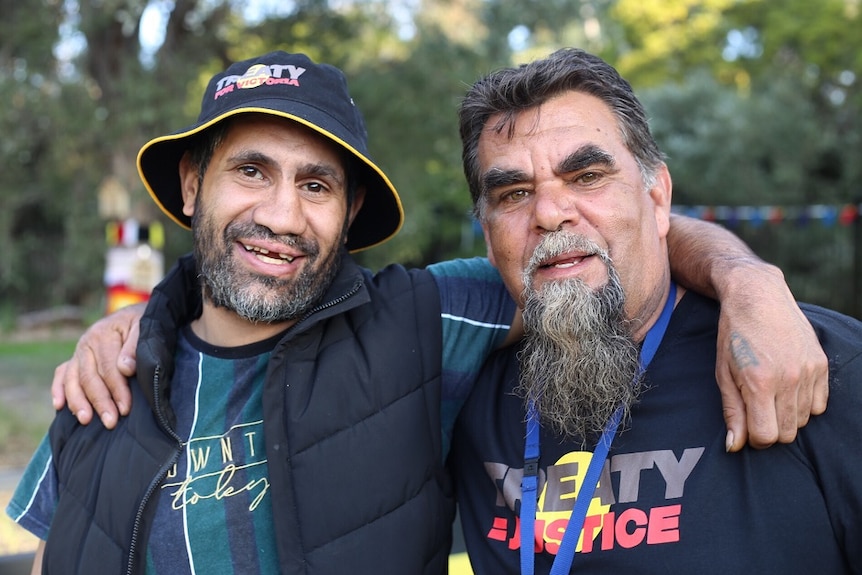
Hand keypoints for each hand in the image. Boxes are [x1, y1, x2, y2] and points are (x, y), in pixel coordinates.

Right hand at [50, 302, 144, 428]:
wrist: (135, 315)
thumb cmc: (144, 324)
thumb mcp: (145, 327)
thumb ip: (135, 346)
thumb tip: (125, 368)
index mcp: (104, 334)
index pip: (109, 367)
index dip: (117, 389)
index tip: (125, 409)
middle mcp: (86, 343)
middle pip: (90, 377)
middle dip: (100, 402)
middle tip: (110, 422)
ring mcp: (78, 352)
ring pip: (73, 379)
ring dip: (78, 402)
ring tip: (86, 420)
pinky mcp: (75, 359)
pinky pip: (61, 375)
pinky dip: (58, 390)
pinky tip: (59, 407)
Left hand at [715, 262, 828, 450]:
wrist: (758, 297)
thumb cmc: (734, 336)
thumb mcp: (723, 374)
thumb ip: (732, 412)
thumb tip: (733, 447)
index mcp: (759, 383)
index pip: (765, 437)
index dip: (753, 439)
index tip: (747, 426)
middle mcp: (788, 379)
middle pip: (786, 433)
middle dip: (770, 430)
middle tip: (757, 411)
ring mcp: (808, 371)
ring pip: (803, 421)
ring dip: (786, 416)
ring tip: (770, 395)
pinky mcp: (822, 364)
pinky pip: (819, 405)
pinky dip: (804, 404)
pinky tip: (787, 388)